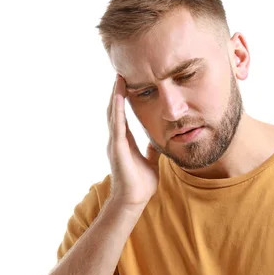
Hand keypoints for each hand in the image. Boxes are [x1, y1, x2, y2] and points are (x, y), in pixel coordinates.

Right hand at [106, 74, 159, 207]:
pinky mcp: (117, 148)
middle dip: (117, 92)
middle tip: (120, 73)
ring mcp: (115, 143)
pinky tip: (118, 96)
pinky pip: (117, 124)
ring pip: (113, 114)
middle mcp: (117, 139)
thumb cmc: (140, 184)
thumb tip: (160, 140)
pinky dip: (117, 109)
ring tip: (118, 78)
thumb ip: (152, 150)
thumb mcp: (151, 161)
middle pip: (115, 110)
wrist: (133, 201)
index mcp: (125, 142)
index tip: (126, 83)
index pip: (122, 115)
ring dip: (115, 96)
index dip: (123, 99)